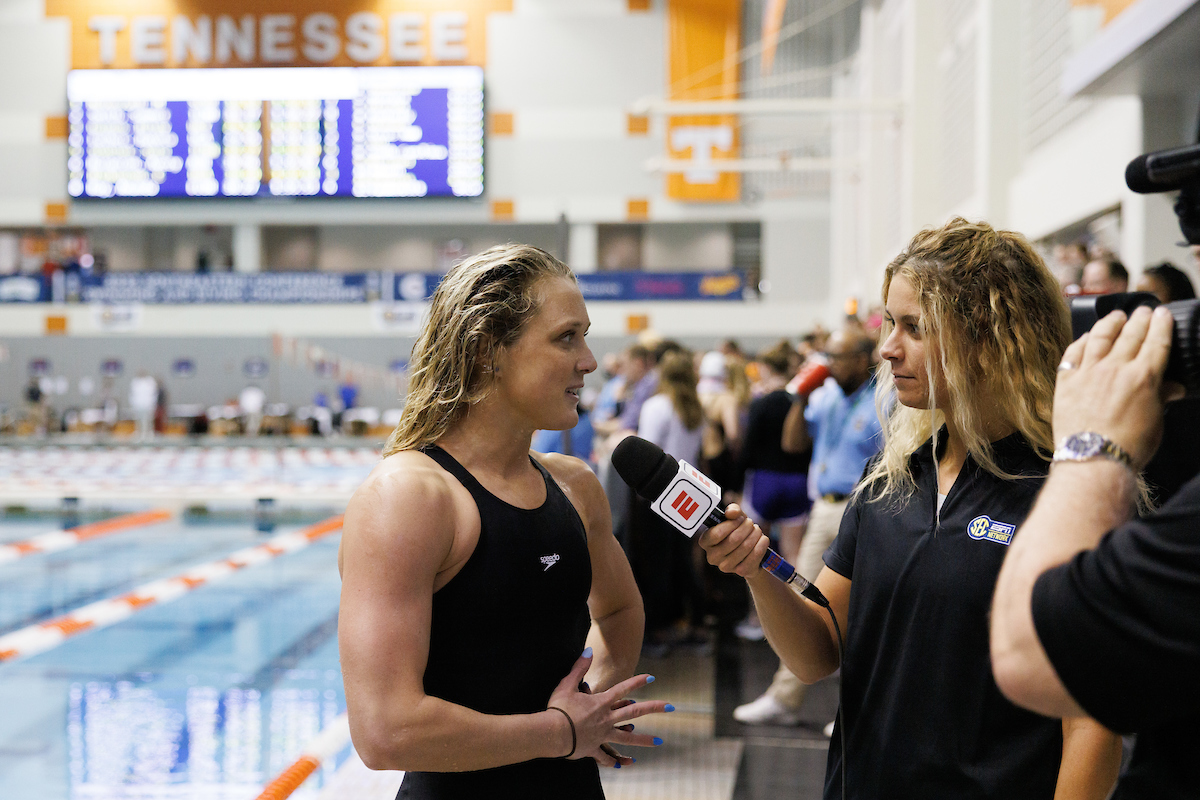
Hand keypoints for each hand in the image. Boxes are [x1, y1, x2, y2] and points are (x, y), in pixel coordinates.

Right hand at [547, 649, 673, 766]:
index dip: (637, 682)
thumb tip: (588, 651)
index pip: (623, 689)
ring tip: (659, 742)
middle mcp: (606, 718)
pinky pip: (606, 756)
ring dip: (644, 740)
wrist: (552, 733)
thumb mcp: (567, 684)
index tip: (652, 678)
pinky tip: (623, 765)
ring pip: (627, 737)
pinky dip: (614, 760)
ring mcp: (602, 735)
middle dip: (654, 708)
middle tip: (671, 707)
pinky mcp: (594, 748)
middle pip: (634, 712)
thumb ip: (579, 668)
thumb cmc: (558, 708)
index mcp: (601, 702)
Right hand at [696, 503, 769, 577]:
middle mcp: (712, 557)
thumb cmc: (738, 530)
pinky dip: (762, 543)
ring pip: (746, 546)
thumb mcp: (734, 518)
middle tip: (751, 523)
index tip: (740, 518)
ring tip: (757, 530)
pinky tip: (763, 539)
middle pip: (734, 539)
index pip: (717, 534)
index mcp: (706, 542)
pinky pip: (755, 554)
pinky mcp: (741, 572)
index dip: (732, 524)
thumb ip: (732, 510)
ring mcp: (726, 567)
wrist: (750, 551)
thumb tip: (732, 513)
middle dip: (746, 527)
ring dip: (755, 534)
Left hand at [1053, 306, 1182, 468]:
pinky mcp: (1066, 381)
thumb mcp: (1155, 422)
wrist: (1093, 459)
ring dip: (1110, 322)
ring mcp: (1088, 372)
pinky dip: (1081, 341)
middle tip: (1143, 310)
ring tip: (1116, 316)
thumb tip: (1173, 387)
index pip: (1156, 341)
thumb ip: (1161, 397)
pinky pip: (1073, 352)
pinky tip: (1085, 337)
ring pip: (1099, 336)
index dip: (1161, 324)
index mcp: (1144, 377)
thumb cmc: (1128, 447)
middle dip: (1139, 318)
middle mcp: (1116, 368)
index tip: (1161, 313)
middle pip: (1130, 333)